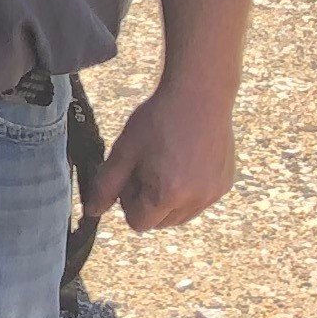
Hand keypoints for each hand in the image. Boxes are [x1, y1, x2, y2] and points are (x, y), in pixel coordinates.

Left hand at [83, 79, 237, 232]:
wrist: (200, 94)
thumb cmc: (158, 120)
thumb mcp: (124, 151)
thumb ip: (106, 185)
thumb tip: (92, 212)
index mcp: (167, 195)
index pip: (138, 223)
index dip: (128, 201)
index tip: (131, 176)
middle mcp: (195, 201)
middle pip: (160, 222)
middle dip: (148, 203)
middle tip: (147, 167)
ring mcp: (213, 194)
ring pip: (181, 215)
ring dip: (169, 200)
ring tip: (165, 164)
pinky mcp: (225, 184)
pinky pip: (199, 201)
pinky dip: (189, 191)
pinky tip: (185, 161)